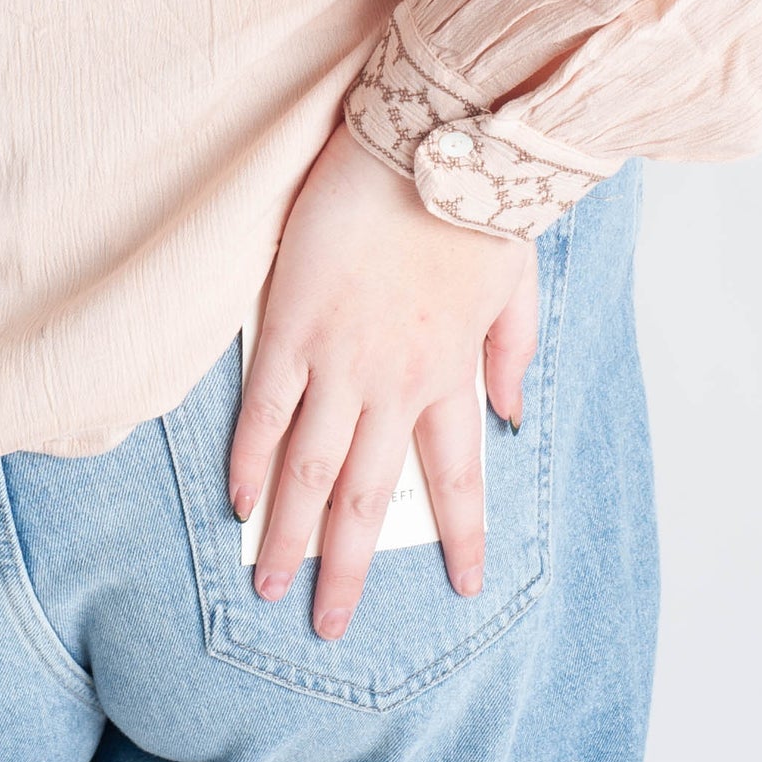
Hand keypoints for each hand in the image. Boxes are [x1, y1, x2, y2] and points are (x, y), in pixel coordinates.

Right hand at [228, 118, 537, 639]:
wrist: (435, 139)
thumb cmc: (478, 197)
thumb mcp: (520, 281)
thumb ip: (515, 352)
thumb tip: (512, 415)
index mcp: (453, 371)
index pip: (457, 475)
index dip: (460, 533)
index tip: (463, 582)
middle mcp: (397, 381)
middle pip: (369, 493)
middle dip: (350, 564)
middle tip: (331, 622)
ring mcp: (341, 357)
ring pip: (313, 469)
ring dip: (293, 535)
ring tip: (273, 585)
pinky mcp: (294, 321)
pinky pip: (267, 408)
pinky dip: (252, 459)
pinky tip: (241, 501)